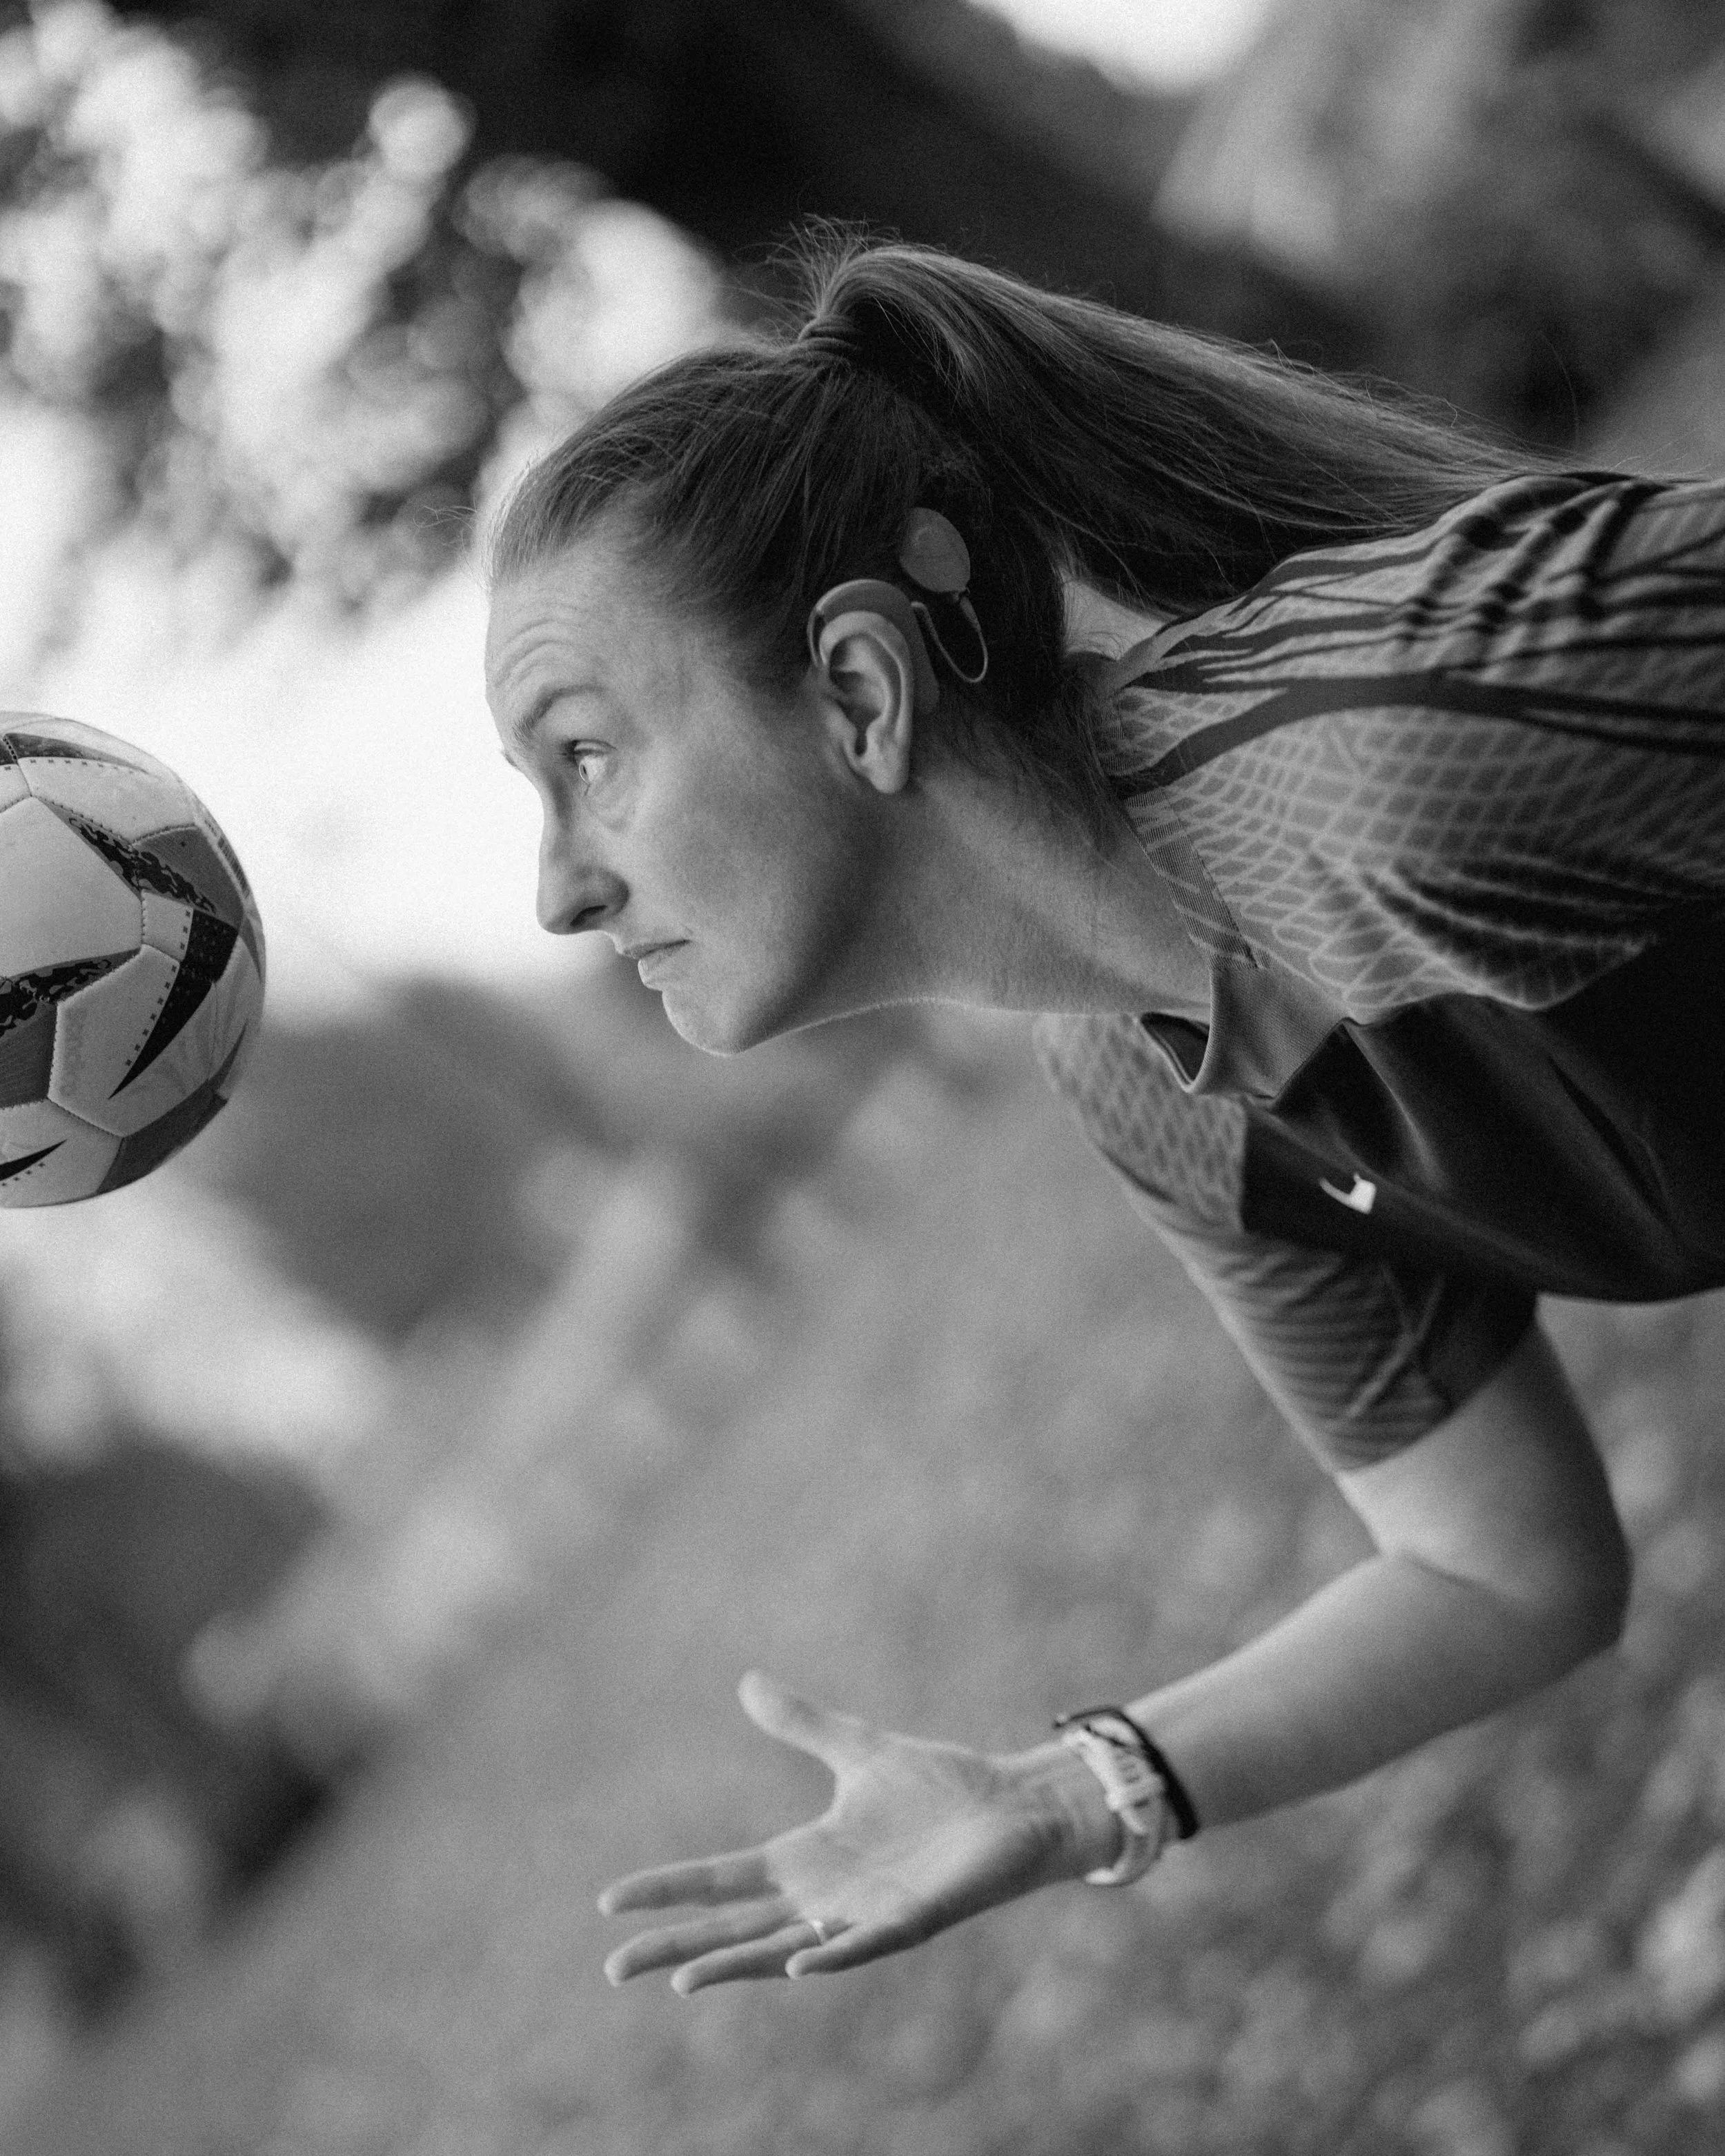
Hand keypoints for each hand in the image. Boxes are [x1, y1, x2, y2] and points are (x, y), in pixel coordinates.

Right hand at [598, 1671, 1116, 1992]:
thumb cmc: (941, 1786)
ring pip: (786, 1950)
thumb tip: (747, 1681)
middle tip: (614, 1967)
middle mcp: (827, 1897)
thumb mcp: (859, 1748)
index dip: (669, 1888)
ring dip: (738, 1966)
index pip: (721, 1880)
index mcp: (807, 1859)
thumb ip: (804, 1723)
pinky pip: (865, 1945)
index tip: (609, 1900)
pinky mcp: (915, 1920)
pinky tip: (798, 1963)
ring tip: (683, 1979)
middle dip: (677, 1947)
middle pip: (736, 1928)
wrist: (1015, 1805)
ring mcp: (866, 1913)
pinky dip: (832, 1955)